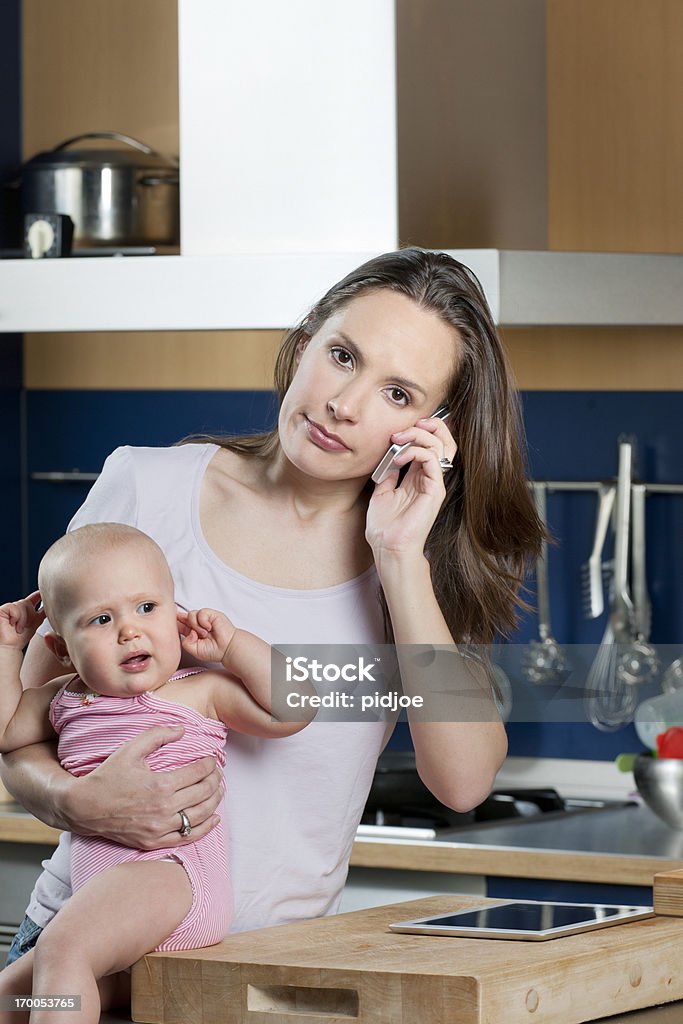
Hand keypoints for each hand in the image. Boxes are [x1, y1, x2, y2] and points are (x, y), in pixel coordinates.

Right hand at [0, 592, 44, 650]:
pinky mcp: (0, 610)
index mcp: (24, 612)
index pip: (31, 600)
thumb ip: (42, 613)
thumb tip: (51, 606)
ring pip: (21, 604)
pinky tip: (12, 624)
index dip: (37, 595)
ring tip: (18, 629)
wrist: (9, 647)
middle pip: (27, 602)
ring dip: (23, 619)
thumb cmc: (19, 639)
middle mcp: (15, 609)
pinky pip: (13, 607)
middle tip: (23, 627)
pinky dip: (16, 616)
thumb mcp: (35, 623)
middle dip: (29, 614)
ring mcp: (7, 609)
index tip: (42, 592)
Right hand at [70, 725, 222, 847]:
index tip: (211, 759)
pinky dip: (205, 828)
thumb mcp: (130, 749)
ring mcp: (160, 828)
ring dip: (215, 802)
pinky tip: (214, 818)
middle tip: (217, 772)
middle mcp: (164, 808)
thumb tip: (183, 729)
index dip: (210, 764)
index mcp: (161, 784)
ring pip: (201, 816)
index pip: (198, 773)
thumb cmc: (108, 776)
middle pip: (204, 793)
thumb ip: (158, 734)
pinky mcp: (154, 841)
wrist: (85, 807)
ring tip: (218, 791)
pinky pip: (188, 837)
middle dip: (216, 780)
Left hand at [177, 607, 236, 664]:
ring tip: (204, 634)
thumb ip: (185, 641)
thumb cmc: (213, 651)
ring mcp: (203, 618)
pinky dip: (203, 621)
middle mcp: (196, 624)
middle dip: (180, 619)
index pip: (179, 624)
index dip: (174, 622)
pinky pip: (201, 613)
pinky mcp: (211, 614)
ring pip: (190, 615)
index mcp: (191, 632)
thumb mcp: (193, 650)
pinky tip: (209, 628)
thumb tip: (189, 631)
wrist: (227, 648)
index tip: (167, 622)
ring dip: (195, 625)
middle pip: (182, 616)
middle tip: (184, 626)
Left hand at [366, 415, 457, 558]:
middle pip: (444, 440)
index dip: (419, 431)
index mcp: (419, 477)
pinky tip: (399, 458)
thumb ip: (389, 474)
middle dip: (427, 426)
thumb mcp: (382, 492)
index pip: (430, 444)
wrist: (388, 547)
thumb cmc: (385, 527)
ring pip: (441, 445)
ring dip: (418, 436)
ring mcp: (435, 484)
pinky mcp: (435, 490)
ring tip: (398, 440)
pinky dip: (416, 451)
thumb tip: (387, 456)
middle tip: (403, 429)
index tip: (397, 431)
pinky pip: (433, 460)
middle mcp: (430, 478)